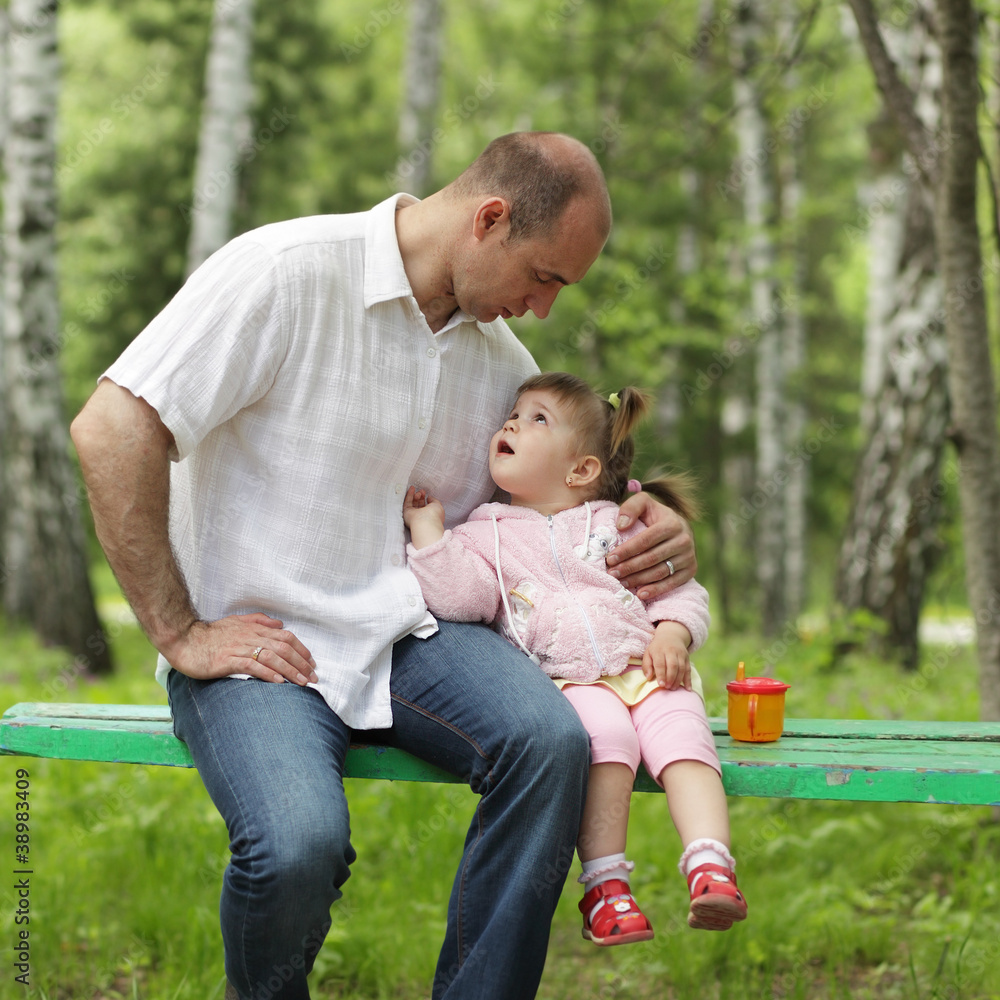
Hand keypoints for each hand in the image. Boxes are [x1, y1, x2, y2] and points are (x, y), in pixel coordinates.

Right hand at [163, 613, 318, 685]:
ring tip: (302, 682)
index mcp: (254, 628)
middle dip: (301, 663)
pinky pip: (252, 666)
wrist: (184, 639)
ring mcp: (239, 648)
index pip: (285, 636)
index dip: (301, 649)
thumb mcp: (237, 622)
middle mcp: (250, 636)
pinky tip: (279, 682)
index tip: (311, 662)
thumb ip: (259, 621)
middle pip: (283, 647)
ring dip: (290, 670)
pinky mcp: (227, 660)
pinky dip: (268, 673)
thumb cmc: (210, 634)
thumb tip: (280, 624)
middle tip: (313, 677)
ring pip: (271, 657)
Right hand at [403, 486, 445, 547]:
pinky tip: (412, 489)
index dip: (425, 499)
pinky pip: (407, 502)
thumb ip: (433, 500)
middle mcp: (420, 516)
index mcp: (428, 516)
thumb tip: (429, 497)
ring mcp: (413, 515)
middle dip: (420, 496)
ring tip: (418, 491)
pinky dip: (409, 495)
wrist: (426, 522)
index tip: (426, 493)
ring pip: (413, 503)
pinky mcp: (406, 512)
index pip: (425, 506)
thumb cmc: (434, 515)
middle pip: (419, 504)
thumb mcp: (437, 505)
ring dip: (415, 495)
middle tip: (422, 491)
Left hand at [607, 492, 695, 599]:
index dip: (626, 550)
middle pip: (651, 558)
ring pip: (660, 572)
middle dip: (629, 567)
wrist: (680, 528)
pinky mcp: (691, 570)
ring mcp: (689, 556)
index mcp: (672, 523)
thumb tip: (621, 525)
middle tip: (612, 573)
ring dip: (639, 579)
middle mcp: (684, 540)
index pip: (645, 540)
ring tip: (621, 582)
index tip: (610, 558)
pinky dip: (656, 590)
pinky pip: (672, 583)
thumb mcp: (644, 504)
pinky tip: (640, 594)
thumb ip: (631, 508)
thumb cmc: (656, 516)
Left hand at [642, 622, 691, 689]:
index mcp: (659, 650)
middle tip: (667, 688)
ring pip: (682, 668)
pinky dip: (688, 680)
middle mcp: (671, 651)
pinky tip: (688, 689)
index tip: (661, 685)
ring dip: (678, 680)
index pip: (660, 663)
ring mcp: (680, 654)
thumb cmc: (656, 648)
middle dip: (671, 678)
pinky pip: (689, 669)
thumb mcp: (648, 654)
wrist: (670, 636)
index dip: (661, 675)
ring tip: (673, 688)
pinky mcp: (687, 657)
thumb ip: (646, 666)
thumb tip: (648, 678)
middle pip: (673, 665)